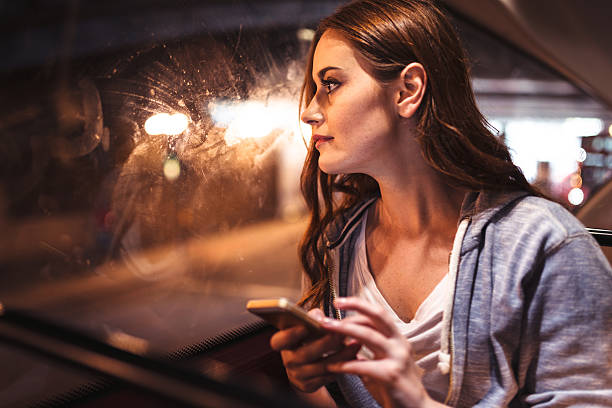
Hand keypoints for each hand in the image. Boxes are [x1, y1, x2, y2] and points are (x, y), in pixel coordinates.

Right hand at [270, 308, 360, 392]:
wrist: (308, 365)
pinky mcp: (309, 386)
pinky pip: (328, 377)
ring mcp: (298, 375)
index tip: (306, 326)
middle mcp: (288, 361)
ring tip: (356, 344)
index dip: (291, 335)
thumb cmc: (309, 339)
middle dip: (326, 343)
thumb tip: (318, 316)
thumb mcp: (307, 327)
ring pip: (321, 366)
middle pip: (305, 354)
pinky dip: (343, 366)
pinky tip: (354, 357)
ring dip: (341, 355)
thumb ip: (312, 318)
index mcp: (282, 343)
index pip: (278, 341)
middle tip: (342, 333)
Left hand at [320, 297, 442, 407]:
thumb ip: (367, 350)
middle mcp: (400, 344)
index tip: (339, 302)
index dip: (358, 305)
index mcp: (397, 338)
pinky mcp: (391, 375)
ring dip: (345, 329)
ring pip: (369, 335)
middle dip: (353, 307)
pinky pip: (363, 365)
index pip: (378, 314)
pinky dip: (344, 364)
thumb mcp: (382, 362)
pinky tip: (331, 366)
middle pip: (377, 316)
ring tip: (326, 329)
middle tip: (333, 304)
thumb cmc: (396, 386)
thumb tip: (345, 339)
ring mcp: (398, 358)